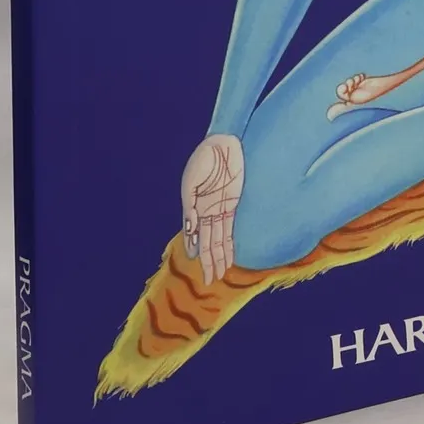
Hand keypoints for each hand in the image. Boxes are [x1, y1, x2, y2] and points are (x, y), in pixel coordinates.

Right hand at [180, 133, 244, 284]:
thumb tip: (191, 228)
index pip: (195, 236)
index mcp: (195, 208)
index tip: (195, 265)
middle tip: (209, 280)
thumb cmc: (204, 158)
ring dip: (219, 257)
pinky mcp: (233, 203)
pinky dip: (229, 243)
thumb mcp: (192, 181)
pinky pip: (230, 228)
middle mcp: (207, 212)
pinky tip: (230, 256)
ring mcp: (220, 209)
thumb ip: (190, 206)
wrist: (222, 142)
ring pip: (219, 240)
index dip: (196, 251)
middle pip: (208, 242)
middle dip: (208, 261)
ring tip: (219, 274)